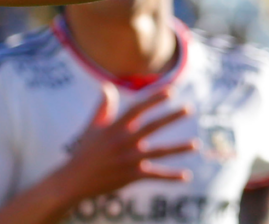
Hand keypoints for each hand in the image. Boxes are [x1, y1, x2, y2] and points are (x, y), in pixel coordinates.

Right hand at [57, 84, 198, 202]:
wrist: (72, 181)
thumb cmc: (84, 152)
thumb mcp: (92, 128)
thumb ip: (103, 108)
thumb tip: (107, 86)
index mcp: (115, 128)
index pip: (138, 110)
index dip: (154, 100)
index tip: (171, 91)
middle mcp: (124, 142)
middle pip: (152, 127)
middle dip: (171, 117)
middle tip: (189, 109)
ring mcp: (129, 159)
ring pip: (159, 152)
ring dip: (178, 148)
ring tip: (196, 144)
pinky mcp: (131, 175)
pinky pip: (155, 175)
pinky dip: (171, 177)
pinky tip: (186, 176)